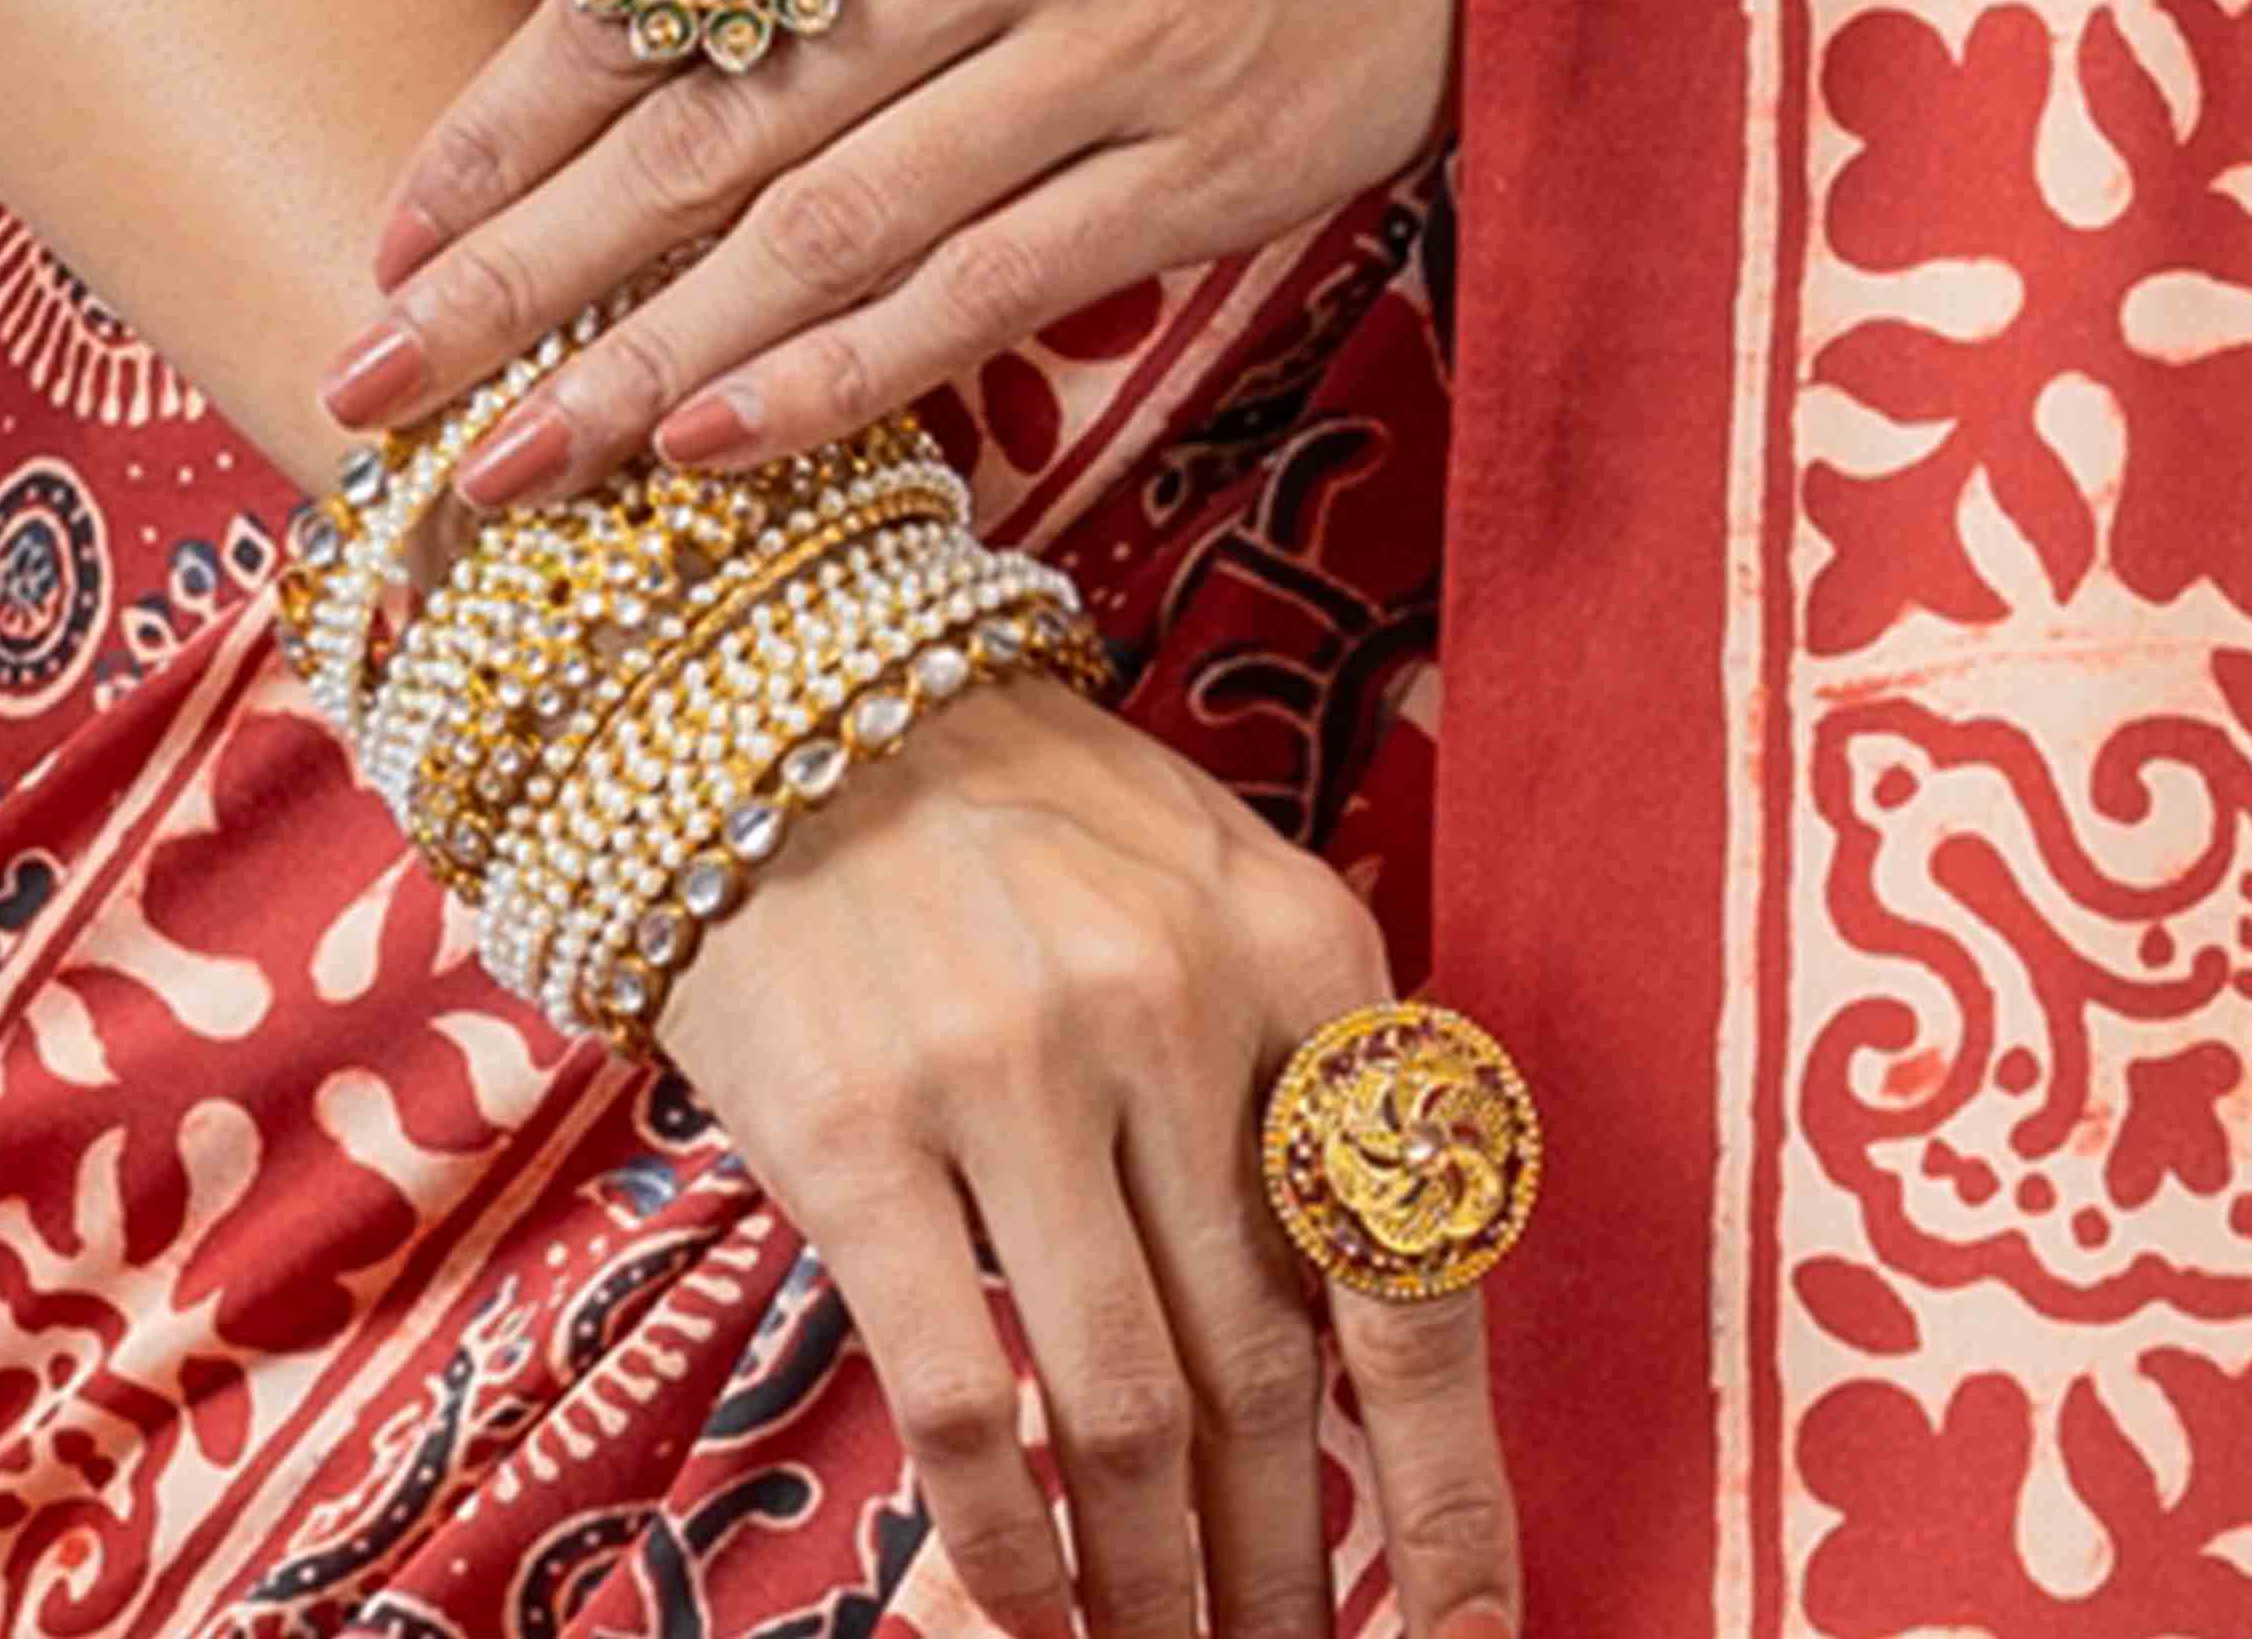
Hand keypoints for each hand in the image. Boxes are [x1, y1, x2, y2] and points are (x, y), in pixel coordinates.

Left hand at [317, 0, 1461, 503]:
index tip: (401, 228)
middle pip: (703, 131)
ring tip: (499, 473)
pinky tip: (720, 455)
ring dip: (639, 373)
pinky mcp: (1208, 158)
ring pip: (822, 241)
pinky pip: (985, 291)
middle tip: (365, 390)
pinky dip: (842, 379)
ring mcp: (1103, 47)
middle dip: (516, 277)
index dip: (511, 120)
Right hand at [657, 665, 1519, 1638]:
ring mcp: (1013, 1068)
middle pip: (1268, 1370)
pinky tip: (1030, 1610)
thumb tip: (1359, 1374)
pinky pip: (962, 1392)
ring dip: (1156, 1589)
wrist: (785, 705)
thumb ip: (1292, 1100)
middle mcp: (1175, 1004)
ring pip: (1128, 1409)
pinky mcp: (858, 1130)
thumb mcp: (1214, 905)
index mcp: (1303, 948)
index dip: (1444, 1482)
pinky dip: (1010, 1540)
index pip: (1407, 1264)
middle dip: (1287, 1568)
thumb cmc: (1030, 829)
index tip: (1465, 1626)